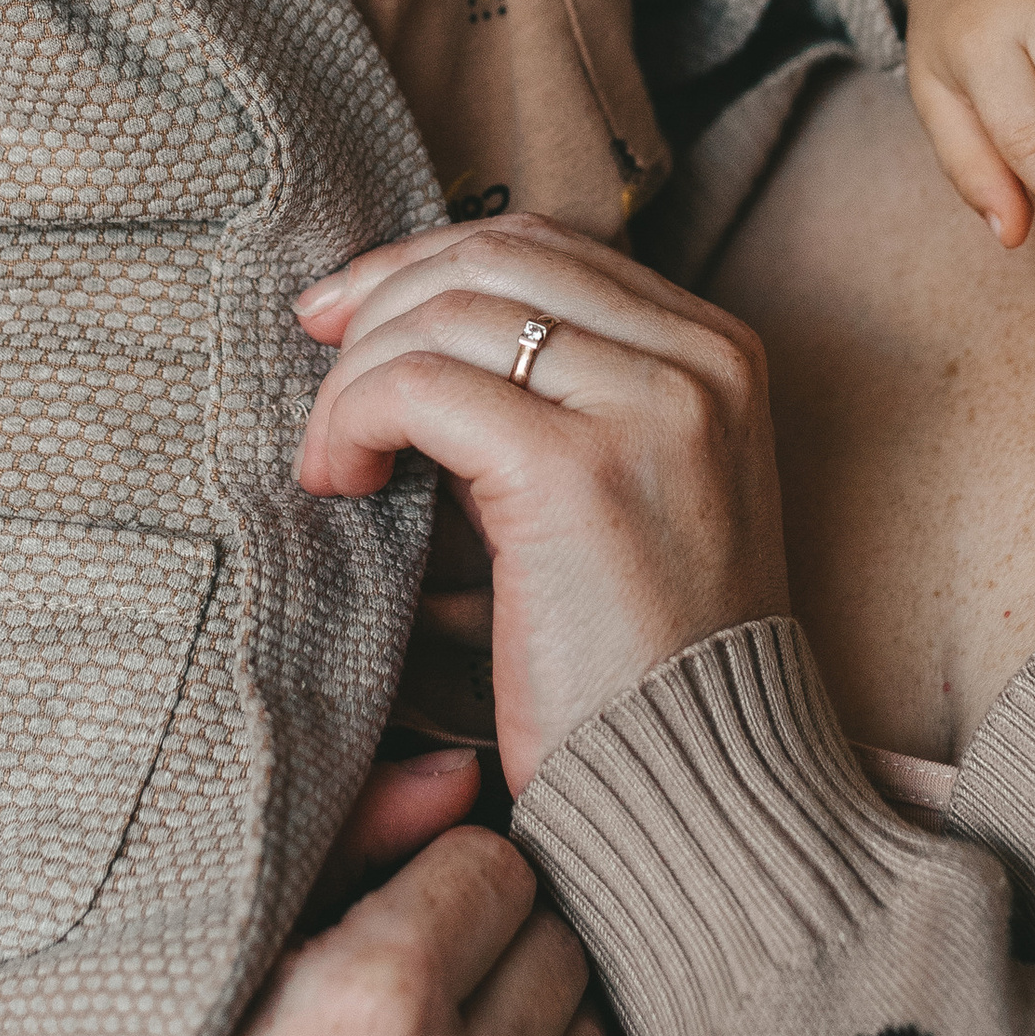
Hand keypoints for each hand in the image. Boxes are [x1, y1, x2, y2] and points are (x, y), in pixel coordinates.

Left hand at [294, 215, 788, 783]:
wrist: (698, 787)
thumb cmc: (637, 662)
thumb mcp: (622, 492)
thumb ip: (554, 401)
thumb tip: (406, 329)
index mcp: (720, 353)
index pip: (546, 249)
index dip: (427, 263)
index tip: (349, 314)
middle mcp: (699, 360)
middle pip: (492, 260)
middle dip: (380, 299)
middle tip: (314, 359)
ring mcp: (648, 405)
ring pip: (447, 313)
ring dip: (356, 375)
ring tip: (332, 458)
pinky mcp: (575, 470)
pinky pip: (421, 387)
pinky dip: (354, 418)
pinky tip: (340, 481)